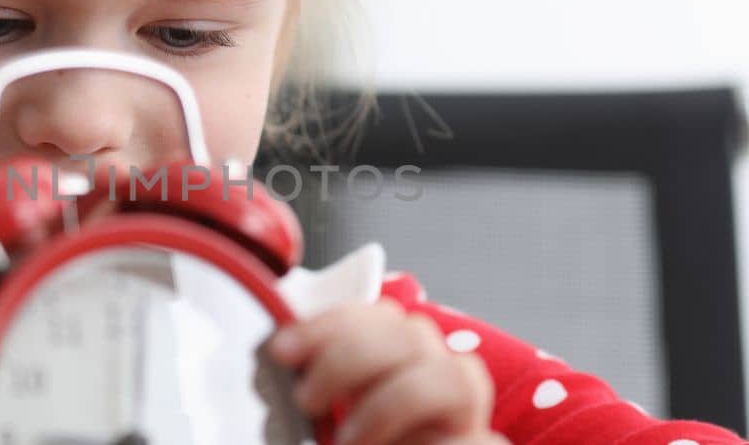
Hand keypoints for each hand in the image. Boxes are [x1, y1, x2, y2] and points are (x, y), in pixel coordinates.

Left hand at [268, 300, 508, 444]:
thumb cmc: (356, 441)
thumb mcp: (325, 415)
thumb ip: (313, 389)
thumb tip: (270, 367)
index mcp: (397, 362)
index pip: (378, 317)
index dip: (330, 323)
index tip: (282, 350)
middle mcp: (437, 379)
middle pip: (412, 335)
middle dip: (349, 358)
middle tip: (305, 399)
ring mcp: (465, 417)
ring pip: (455, 376)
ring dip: (391, 403)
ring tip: (346, 442)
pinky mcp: (478, 444)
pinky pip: (474, 438)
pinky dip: (439, 443)